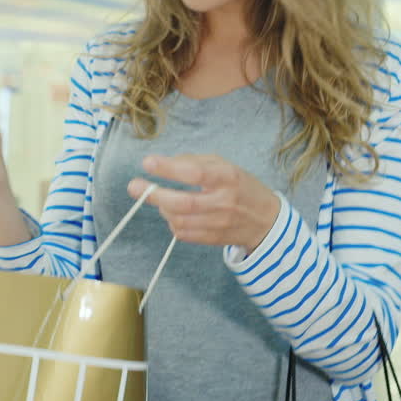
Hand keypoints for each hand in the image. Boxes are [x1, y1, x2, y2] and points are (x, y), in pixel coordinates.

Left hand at [128, 154, 281, 253]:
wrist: (265, 220)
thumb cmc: (240, 186)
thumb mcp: (224, 165)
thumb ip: (194, 161)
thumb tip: (164, 163)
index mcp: (228, 177)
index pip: (196, 173)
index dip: (170, 168)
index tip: (148, 162)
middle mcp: (223, 202)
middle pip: (183, 202)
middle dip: (155, 194)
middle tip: (134, 186)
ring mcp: (218, 223)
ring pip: (179, 220)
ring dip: (162, 209)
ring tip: (160, 198)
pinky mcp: (213, 240)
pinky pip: (183, 233)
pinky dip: (172, 222)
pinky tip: (174, 213)